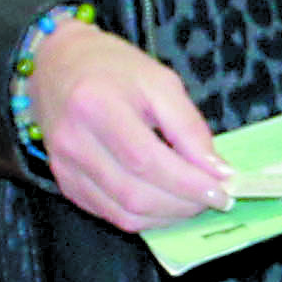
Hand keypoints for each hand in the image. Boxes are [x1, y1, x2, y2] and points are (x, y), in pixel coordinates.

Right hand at [28, 22, 233, 229]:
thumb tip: (217, 172)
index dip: (188, 184)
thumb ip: (189, 127)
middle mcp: (73, 142)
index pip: (147, 160)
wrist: (57, 65)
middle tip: (213, 199)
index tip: (223, 191)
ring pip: (123, 214)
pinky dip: (144, 216)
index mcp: (96, 106)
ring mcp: (64, 167)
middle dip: (183, 205)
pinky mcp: (64, 183)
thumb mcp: (161, 82)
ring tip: (192, 202)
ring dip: (166, 217)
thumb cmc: (113, 68)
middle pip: (135, 194)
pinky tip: (164, 203)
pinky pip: (109, 214)